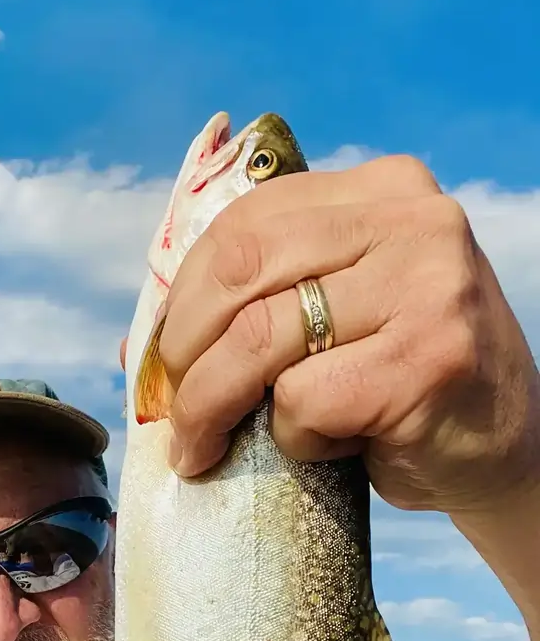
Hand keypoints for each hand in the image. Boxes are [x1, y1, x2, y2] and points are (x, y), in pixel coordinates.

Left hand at [136, 154, 539, 518]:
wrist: (503, 451)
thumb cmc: (398, 385)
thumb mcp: (338, 316)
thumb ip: (264, 301)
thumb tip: (138, 347)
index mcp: (381, 189)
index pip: (245, 222)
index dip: (184, 297)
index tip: (166, 356)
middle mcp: (412, 219)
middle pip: (241, 269)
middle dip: (185, 352)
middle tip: (174, 413)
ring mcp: (427, 284)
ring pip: (261, 339)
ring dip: (213, 408)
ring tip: (204, 448)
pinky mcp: (429, 358)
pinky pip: (306, 399)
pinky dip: (292, 439)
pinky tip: (328, 447)